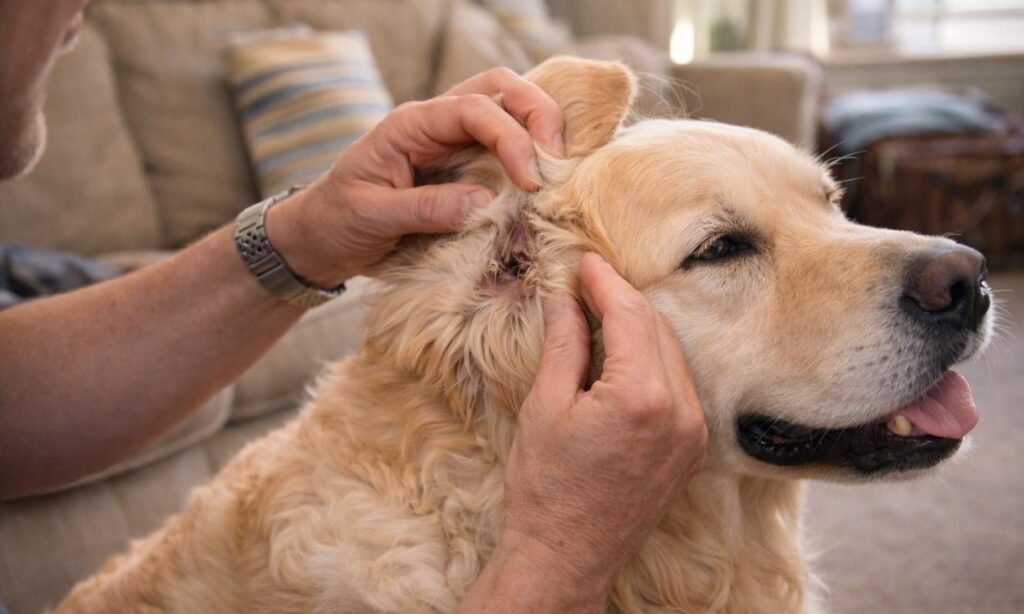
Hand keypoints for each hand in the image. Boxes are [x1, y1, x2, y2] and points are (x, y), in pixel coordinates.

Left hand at [266, 68, 564, 288]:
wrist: (317, 238)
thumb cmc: (336, 222)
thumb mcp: (373, 217)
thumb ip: (427, 208)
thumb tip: (488, 201)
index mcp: (409, 125)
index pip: (474, 110)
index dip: (511, 139)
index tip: (531, 182)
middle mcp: (435, 123)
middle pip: (500, 88)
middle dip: (538, 115)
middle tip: (560, 160)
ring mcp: (450, 141)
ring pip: (508, 109)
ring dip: (540, 130)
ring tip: (560, 170)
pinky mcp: (461, 165)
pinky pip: (503, 145)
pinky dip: (530, 154)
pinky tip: (543, 181)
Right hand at [459, 253, 707, 611]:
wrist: (566, 556)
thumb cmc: (546, 487)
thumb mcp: (546, 406)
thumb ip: (564, 344)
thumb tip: (564, 298)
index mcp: (643, 397)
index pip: (630, 315)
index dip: (605, 283)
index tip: (584, 263)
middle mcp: (681, 411)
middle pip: (656, 329)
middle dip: (621, 300)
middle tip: (585, 284)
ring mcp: (692, 433)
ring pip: (671, 353)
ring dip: (638, 328)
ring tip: (598, 314)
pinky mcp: (691, 449)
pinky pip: (678, 384)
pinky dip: (652, 360)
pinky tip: (622, 354)